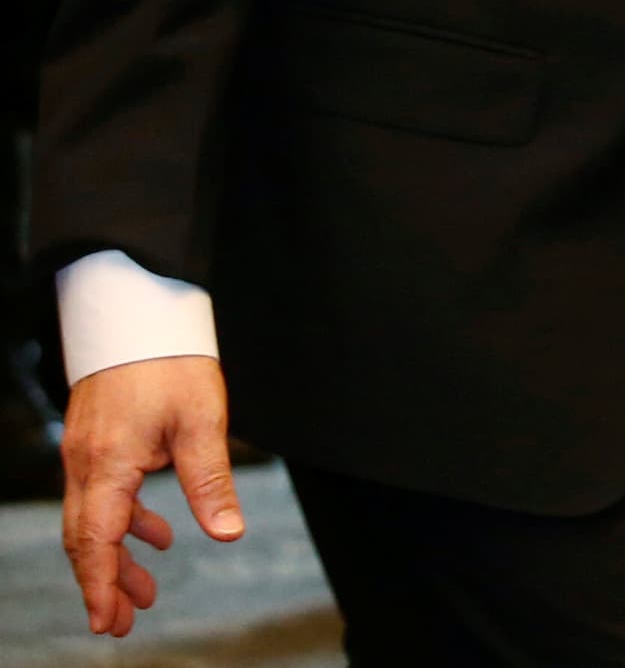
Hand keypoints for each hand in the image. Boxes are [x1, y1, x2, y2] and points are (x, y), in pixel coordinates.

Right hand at [62, 356, 243, 636]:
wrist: (138, 312)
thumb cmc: (171, 361)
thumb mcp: (202, 422)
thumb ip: (211, 482)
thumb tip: (228, 532)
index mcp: (108, 466)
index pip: (97, 542)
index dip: (101, 586)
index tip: (107, 622)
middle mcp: (87, 465)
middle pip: (87, 540)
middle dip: (103, 584)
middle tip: (122, 623)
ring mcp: (87, 453)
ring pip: (93, 519)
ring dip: (116, 556)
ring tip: (144, 590)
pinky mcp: (97, 441)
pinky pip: (103, 494)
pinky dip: (125, 520)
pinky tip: (156, 533)